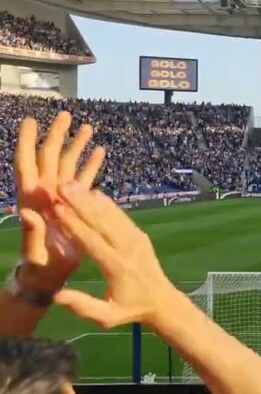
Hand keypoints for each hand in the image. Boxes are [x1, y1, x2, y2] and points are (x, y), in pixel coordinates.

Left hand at [15, 113, 104, 293]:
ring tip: (87, 126)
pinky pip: (84, 180)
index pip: (28, 166)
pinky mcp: (76, 206)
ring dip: (76, 146)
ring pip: (68, 166)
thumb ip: (33, 232)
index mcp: (34, 202)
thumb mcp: (36, 253)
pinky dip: (91, 165)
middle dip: (56, 136)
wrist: (49, 278)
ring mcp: (62, 199)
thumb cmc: (40, 268)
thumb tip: (27, 211)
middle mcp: (47, 195)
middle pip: (50, 159)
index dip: (27, 143)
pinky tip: (99, 151)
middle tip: (65, 115)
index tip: (30, 121)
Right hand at [50, 182, 175, 328]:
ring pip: (112, 216)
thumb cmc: (129, 310)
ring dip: (91, 200)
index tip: (57, 210)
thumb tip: (56, 295)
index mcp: (117, 267)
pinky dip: (109, 205)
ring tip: (73, 185)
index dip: (74, 225)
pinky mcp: (140, 236)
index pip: (92, 242)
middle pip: (102, 223)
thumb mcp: (106, 317)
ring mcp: (136, 240)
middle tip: (62, 186)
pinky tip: (95, 193)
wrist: (161, 301)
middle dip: (81, 203)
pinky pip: (122, 217)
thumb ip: (83, 306)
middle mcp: (128, 249)